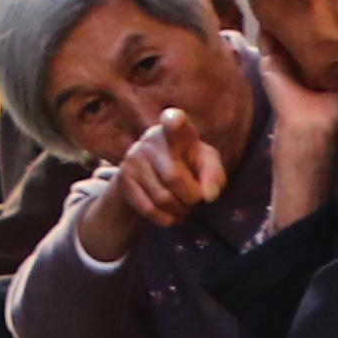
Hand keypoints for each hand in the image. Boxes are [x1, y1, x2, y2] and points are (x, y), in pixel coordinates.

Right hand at [105, 107, 231, 248]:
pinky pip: (149, 209)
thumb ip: (214, 175)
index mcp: (177, 131)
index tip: (174, 119)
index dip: (174, 121)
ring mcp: (133, 158)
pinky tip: (172, 213)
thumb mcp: (206, 163)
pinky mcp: (123, 179)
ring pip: (162, 198)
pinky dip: (167, 219)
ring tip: (184, 205)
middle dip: (191, 197)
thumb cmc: (188, 164)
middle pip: (173, 177)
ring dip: (181, 210)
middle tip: (196, 199)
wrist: (151, 173)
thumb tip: (208, 195)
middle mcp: (151, 140)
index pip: (174, 121)